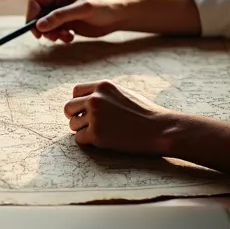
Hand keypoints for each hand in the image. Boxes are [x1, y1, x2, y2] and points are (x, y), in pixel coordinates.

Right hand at [26, 0, 127, 42]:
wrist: (116, 17)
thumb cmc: (103, 8)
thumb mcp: (82, 10)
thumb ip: (60, 16)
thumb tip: (40, 25)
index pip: (35, 1)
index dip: (32, 16)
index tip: (36, 30)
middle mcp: (57, 0)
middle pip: (38, 15)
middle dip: (43, 28)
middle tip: (53, 37)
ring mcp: (61, 12)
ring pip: (45, 25)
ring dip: (52, 34)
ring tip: (65, 37)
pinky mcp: (65, 22)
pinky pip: (53, 31)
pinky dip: (59, 37)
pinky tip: (70, 37)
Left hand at [64, 80, 178, 155]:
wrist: (161, 129)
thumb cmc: (147, 113)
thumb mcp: (125, 93)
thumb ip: (106, 94)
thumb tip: (87, 98)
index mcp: (103, 86)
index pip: (76, 91)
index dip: (78, 102)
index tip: (83, 111)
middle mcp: (96, 98)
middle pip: (69, 107)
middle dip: (74, 116)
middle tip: (85, 124)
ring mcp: (95, 116)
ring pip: (73, 125)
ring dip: (82, 131)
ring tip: (100, 133)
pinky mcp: (96, 135)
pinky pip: (79, 139)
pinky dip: (88, 142)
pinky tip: (102, 141)